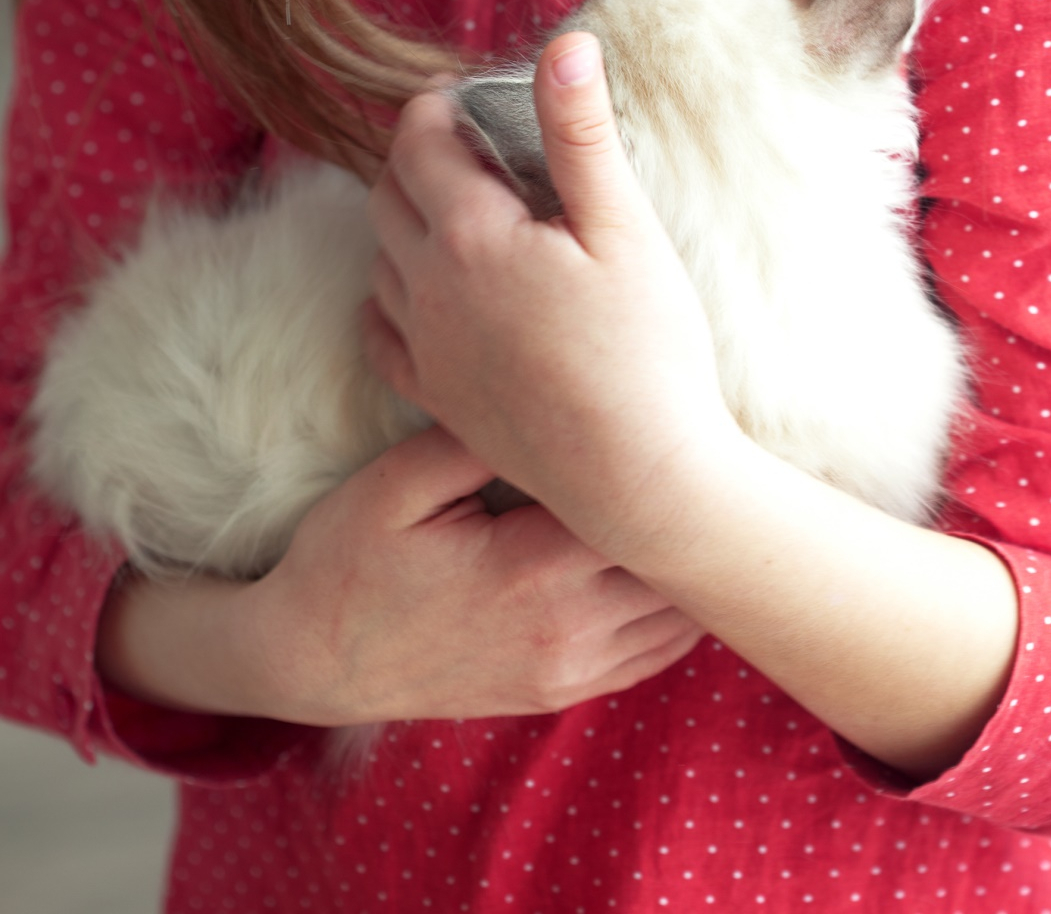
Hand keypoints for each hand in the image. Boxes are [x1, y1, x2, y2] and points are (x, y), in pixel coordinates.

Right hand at [98, 424, 700, 724]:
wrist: (309, 661)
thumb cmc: (346, 559)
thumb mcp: (395, 484)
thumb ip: (474, 439)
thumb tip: (545, 391)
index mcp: (526, 567)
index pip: (634, 507)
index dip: (665, 457)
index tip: (680, 410)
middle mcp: (563, 627)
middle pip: (672, 563)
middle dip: (691, 506)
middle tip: (710, 443)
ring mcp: (568, 669)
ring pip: (678, 616)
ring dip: (691, 559)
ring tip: (700, 496)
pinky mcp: (563, 690)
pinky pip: (655, 656)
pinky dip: (680, 611)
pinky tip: (676, 561)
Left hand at [366, 33, 740, 555]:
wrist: (640, 479)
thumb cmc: (648, 350)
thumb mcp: (624, 226)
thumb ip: (580, 133)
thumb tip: (564, 45)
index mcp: (472, 235)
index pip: (419, 141)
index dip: (435, 105)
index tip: (462, 93)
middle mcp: (429, 288)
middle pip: (388, 193)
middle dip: (417, 156)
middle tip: (463, 143)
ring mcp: (425, 348)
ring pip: (380, 259)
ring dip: (405, 222)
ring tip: (459, 212)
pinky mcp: (435, 397)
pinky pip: (381, 332)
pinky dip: (392, 297)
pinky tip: (427, 293)